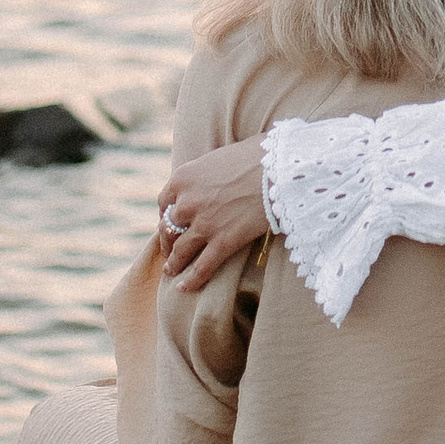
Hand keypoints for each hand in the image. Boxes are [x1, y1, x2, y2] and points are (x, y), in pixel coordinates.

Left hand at [156, 137, 271, 288]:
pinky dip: (192, 280)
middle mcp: (187, 202)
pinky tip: (184, 288)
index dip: (166, 215)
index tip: (171, 222)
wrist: (280, 168)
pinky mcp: (223, 241)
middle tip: (171, 249)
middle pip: (168, 228)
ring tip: (172, 271)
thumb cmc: (258, 156)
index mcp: (183, 177)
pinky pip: (202, 266)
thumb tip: (213, 180)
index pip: (164, 202)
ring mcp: (203, 224)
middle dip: (168, 241)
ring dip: (174, 263)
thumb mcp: (220, 157)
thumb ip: (207, 173)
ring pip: (180, 250)